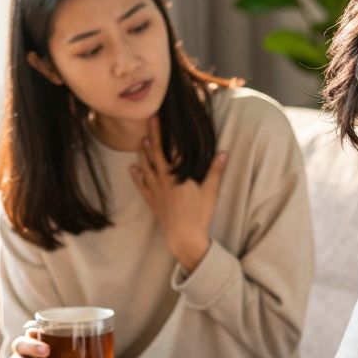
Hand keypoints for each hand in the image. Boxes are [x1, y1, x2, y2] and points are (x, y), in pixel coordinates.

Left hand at [129, 117, 227, 272]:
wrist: (184, 238)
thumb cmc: (199, 215)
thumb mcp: (211, 192)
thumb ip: (215, 171)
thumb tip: (224, 153)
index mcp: (177, 176)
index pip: (171, 149)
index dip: (167, 133)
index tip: (164, 119)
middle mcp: (164, 180)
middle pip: (156, 154)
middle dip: (152, 135)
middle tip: (149, 121)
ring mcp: (156, 192)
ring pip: (147, 168)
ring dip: (143, 154)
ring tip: (141, 141)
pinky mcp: (153, 203)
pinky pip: (142, 187)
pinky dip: (137, 177)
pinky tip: (133, 169)